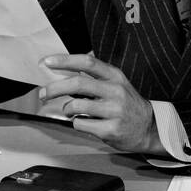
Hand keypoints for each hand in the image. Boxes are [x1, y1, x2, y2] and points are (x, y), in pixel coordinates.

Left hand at [37, 53, 159, 153]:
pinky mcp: (111, 129)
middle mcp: (115, 91)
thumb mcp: (115, 83)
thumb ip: (94, 76)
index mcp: (115, 76)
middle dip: (54, 88)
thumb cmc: (126, 104)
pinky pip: (81, 124)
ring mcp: (114, 111)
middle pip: (78, 83)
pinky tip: (86, 122)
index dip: (65, 60)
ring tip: (70, 110)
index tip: (47, 61)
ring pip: (76, 106)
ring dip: (67, 109)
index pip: (87, 62)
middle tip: (42, 93)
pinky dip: (77, 123)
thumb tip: (63, 69)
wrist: (148, 128)